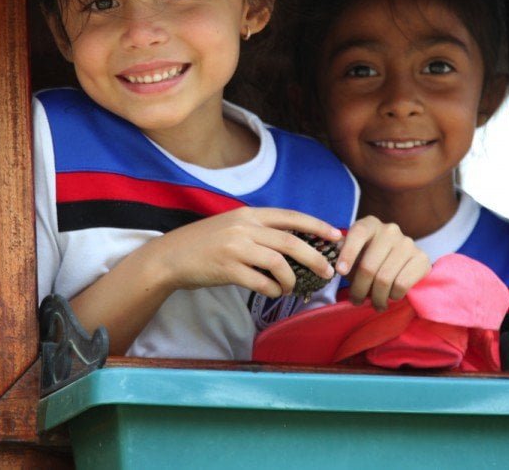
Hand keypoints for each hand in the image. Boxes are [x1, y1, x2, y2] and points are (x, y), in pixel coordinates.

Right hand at [145, 207, 341, 297]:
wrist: (171, 256)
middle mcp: (244, 228)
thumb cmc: (205, 243)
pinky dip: (273, 290)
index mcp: (248, 214)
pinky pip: (262, 283)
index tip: (337, 235)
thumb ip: (259, 230)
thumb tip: (294, 242)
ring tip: (292, 288)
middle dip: (316, 258)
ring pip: (279, 264)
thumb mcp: (232, 226)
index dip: (317, 226)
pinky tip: (273, 293)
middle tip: (327, 272)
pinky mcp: (228, 269)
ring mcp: (236, 248)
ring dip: (292, 280)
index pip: (291, 217)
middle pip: (292, 242)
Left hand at [335, 216, 430, 309]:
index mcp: (370, 224)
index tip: (340, 273)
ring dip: (376, 298)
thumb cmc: (370, 258)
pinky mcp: (421, 258)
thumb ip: (342, 256)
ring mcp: (407, 243)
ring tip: (374, 304)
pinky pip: (402, 284)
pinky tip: (391, 297)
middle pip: (368, 266)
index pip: (358, 234)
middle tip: (356, 301)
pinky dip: (393, 296)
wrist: (403, 263)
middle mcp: (390, 230)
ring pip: (384, 279)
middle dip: (359, 289)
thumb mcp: (354, 254)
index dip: (348, 254)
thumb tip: (332, 266)